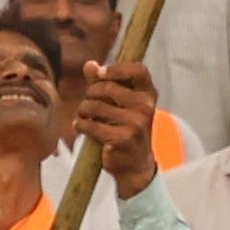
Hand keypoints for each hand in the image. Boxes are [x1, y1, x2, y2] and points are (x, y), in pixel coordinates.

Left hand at [69, 59, 162, 195]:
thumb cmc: (126, 128)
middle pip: (107, 87)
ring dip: (83, 110)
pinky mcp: (122, 138)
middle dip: (91, 94)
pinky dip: (81, 125)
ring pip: (95, 106)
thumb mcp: (120, 104)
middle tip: (88, 103)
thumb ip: (105, 82)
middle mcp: (145, 106)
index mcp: (148, 94)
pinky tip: (81, 126)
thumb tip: (89, 65)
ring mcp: (135, 123)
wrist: (136, 164)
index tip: (100, 74)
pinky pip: (91, 125)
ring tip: (84, 116)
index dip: (116, 69)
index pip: (138, 70)